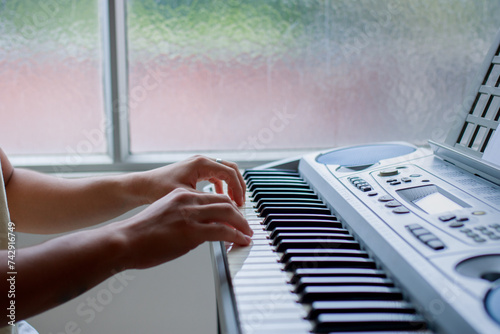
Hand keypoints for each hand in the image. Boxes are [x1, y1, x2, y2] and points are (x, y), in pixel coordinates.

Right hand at [116, 188, 252, 269]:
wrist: (124, 241)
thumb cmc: (140, 232)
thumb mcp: (164, 214)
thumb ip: (183, 215)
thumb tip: (198, 227)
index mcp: (181, 195)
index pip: (214, 196)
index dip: (229, 206)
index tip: (236, 216)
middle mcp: (188, 201)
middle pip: (225, 202)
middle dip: (240, 214)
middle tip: (246, 225)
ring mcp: (190, 216)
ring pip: (228, 214)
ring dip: (242, 225)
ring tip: (247, 234)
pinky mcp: (191, 232)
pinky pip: (223, 231)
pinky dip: (237, 236)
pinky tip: (241, 241)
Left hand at [137, 155, 245, 205]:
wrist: (143, 186)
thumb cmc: (159, 189)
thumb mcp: (186, 197)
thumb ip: (207, 202)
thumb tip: (225, 211)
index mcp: (201, 163)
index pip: (230, 173)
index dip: (238, 189)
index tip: (240, 204)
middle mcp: (202, 161)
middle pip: (231, 169)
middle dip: (238, 185)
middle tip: (241, 202)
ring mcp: (199, 164)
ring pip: (224, 172)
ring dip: (231, 186)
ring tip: (233, 202)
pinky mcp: (195, 171)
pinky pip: (215, 176)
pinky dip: (221, 186)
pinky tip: (219, 198)